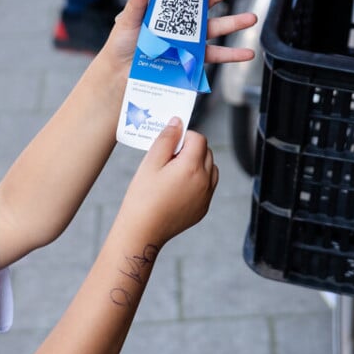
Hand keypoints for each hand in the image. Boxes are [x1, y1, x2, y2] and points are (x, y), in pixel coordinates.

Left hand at [99, 0, 256, 69]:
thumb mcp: (127, 21)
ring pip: (217, 27)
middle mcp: (181, 20)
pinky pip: (215, 55)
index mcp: (167, 6)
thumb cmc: (122, 45)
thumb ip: (136, 3)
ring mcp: (189, 38)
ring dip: (236, 22)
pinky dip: (232, 55)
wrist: (121, 75)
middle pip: (209, 1)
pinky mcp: (192, 58)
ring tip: (251, 18)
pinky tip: (246, 52)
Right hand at [117, 122, 217, 244]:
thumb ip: (166, 139)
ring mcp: (206, 196)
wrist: (142, 231)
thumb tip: (178, 122)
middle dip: (191, 149)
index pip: (199, 138)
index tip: (169, 146)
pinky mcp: (203, 208)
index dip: (184, 137)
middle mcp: (205, 181)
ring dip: (197, 164)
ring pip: (211, 169)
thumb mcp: (150, 162)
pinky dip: (198, 181)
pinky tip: (177, 188)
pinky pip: (208, 186)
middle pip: (207, 152)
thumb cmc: (142, 197)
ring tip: (174, 173)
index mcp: (192, 167)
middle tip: (169, 159)